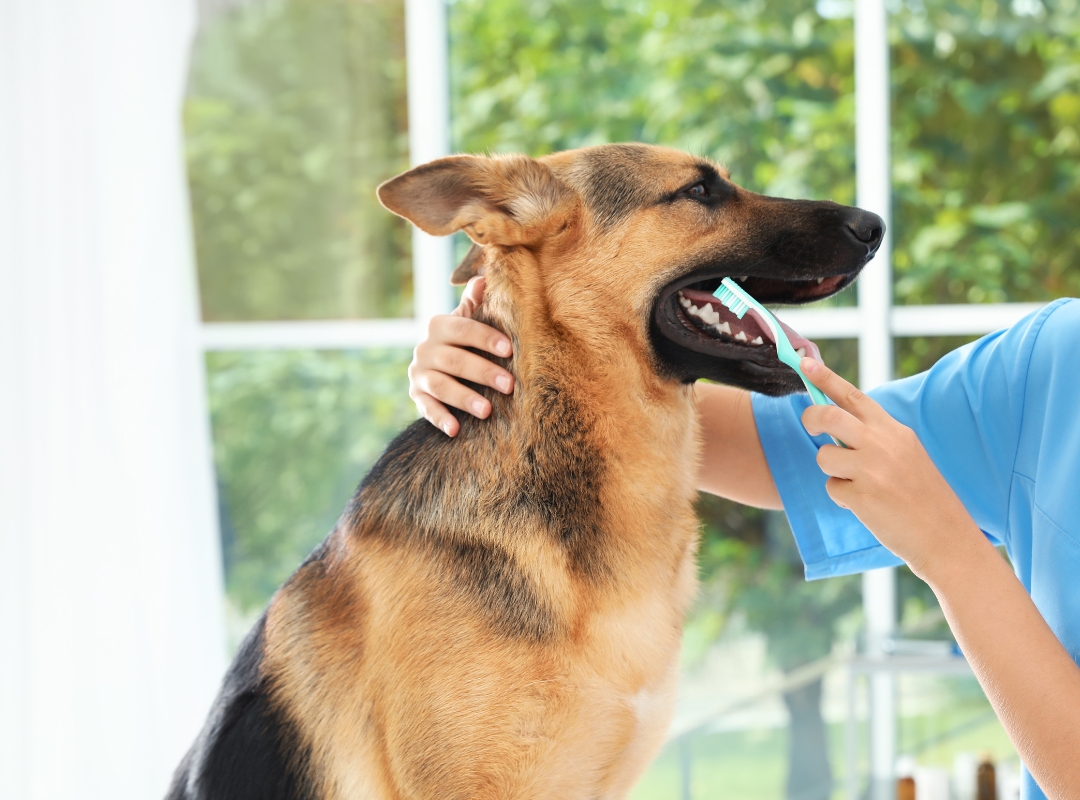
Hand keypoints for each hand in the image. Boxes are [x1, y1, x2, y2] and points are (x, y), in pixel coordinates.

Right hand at [409, 276, 514, 436]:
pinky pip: (426, 408)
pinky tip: (455, 430)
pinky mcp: (416, 395)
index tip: (510, 349)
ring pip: (441, 385)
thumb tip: (484, 277)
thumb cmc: (463, 340)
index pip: (463, 329)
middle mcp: (425, 348)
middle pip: (455, 360)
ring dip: (464, 398)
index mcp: (439, 326)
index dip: (486, 338)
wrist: (435, 363)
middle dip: (483, 372)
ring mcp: (419, 373)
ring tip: (487, 411)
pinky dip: (439, 418)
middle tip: (510, 385)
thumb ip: (476, 302)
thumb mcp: (467, 319)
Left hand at [798, 358, 981, 578]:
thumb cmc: (923, 496)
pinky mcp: (862, 496)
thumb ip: (875, 437)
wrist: (947, 538)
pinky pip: (832, 488)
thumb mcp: (907, 454)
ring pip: (824, 456)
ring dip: (832, 470)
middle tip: (810, 427)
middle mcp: (883, 444)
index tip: (804, 362)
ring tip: (858, 484)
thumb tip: (835, 422)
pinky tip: (867, 505)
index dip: (826, 378)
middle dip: (811, 418)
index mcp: (894, 431)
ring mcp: (872, 470)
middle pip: (828, 416)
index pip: (853, 396)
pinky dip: (843, 497)